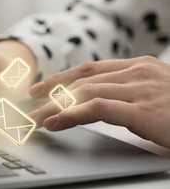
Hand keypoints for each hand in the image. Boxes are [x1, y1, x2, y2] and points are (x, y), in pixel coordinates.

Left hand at [28, 56, 169, 148]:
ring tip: (36, 118)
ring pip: (84, 92)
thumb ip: (129, 92)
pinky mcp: (143, 110)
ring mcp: (140, 89)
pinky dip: (71, 115)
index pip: (90, 69)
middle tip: (31, 107)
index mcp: (140, 66)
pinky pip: (96, 109)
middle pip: (82, 80)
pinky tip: (54, 123)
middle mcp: (137, 72)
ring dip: (55, 106)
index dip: (61, 78)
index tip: (41, 88)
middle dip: (52, 95)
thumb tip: (100, 103)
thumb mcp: (157, 93)